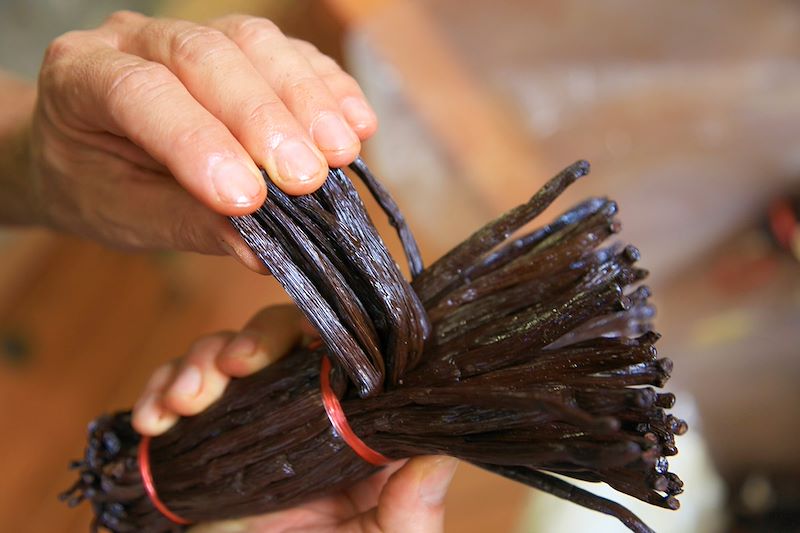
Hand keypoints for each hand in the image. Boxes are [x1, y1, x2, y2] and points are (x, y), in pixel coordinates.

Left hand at [30, 12, 376, 270]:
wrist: (87, 150)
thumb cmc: (98, 185)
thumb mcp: (126, 215)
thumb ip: (189, 223)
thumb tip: (260, 252)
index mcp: (81, 76)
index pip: (140, 92)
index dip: (198, 141)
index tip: (247, 198)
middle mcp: (135, 38)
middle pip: (206, 55)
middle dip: (264, 118)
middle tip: (308, 179)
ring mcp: (191, 30)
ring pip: (253, 40)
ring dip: (307, 98)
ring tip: (341, 153)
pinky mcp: (240, 43)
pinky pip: (289, 51)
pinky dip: (328, 86)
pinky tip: (357, 123)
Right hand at [132, 304, 457, 532]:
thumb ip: (413, 505)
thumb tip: (436, 450)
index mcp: (353, 423)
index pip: (344, 351)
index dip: (324, 331)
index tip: (307, 336)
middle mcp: (300, 410)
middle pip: (280, 336)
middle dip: (251, 338)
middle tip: (236, 363)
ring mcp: (247, 421)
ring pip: (221, 353)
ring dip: (197, 362)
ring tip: (186, 399)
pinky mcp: (198, 441)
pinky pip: (173, 396)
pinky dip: (158, 393)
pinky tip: (155, 418)